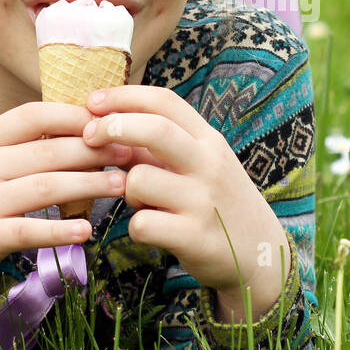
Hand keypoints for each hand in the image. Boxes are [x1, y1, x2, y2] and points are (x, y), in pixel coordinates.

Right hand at [0, 100, 131, 282]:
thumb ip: (20, 145)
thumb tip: (81, 126)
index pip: (32, 115)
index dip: (74, 116)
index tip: (109, 121)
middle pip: (48, 151)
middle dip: (95, 150)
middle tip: (131, 153)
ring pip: (46, 187)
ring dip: (91, 185)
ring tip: (124, 185)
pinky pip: (29, 230)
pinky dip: (61, 229)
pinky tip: (88, 229)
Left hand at [82, 86, 290, 313]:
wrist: (260, 253)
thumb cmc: (217, 201)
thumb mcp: (201, 164)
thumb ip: (161, 146)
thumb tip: (106, 122)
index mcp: (209, 140)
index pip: (164, 102)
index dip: (123, 96)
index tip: (92, 102)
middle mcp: (209, 165)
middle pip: (154, 130)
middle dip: (113, 127)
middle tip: (89, 136)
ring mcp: (203, 201)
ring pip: (138, 180)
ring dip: (126, 190)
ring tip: (141, 202)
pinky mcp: (195, 238)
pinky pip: (141, 224)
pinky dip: (136, 227)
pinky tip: (151, 229)